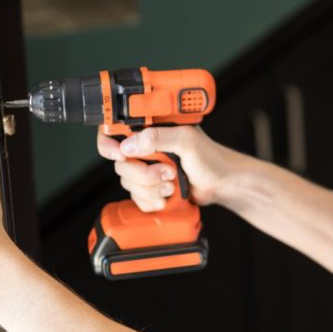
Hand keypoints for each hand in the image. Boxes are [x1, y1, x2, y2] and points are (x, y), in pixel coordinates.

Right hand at [96, 125, 239, 211]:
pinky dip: (152, 201)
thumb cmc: (211, 158)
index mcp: (151, 130)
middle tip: (168, 172)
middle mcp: (146, 149)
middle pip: (121, 164)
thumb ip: (158, 137)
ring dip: (151, 188)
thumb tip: (129, 144)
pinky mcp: (151, 188)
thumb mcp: (187, 141)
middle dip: (144, 174)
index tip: (121, 154)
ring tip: (173, 184)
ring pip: (128, 183)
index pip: (114, 132)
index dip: (110, 145)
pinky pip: (137, 199)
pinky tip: (169, 195)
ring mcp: (147, 169)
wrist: (222, 184)